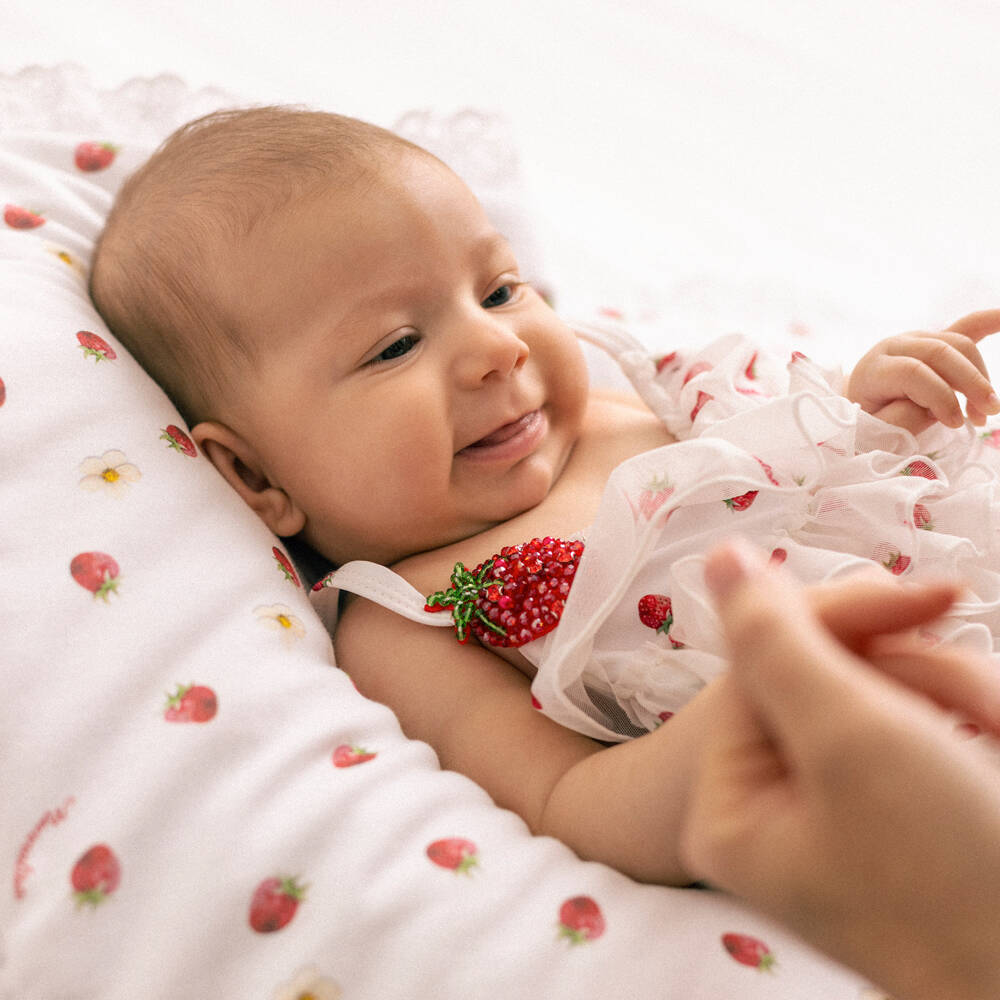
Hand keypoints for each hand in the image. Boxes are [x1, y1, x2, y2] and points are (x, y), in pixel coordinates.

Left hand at [680, 541, 999, 999]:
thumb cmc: (954, 874)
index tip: (936, 597)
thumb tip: (722, 556)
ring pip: (887, 702)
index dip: (848, 618)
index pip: (766, 661)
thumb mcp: (851, 737)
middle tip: (989, 713)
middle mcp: (771, 810)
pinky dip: (972, 733)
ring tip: (999, 737)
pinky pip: (923, 739)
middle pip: (828, 680)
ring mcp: (833, 817)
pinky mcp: (895, 820)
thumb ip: (777, 638)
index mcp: (730, 802)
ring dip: (960, 705)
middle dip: (924, 683)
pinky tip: (996, 755)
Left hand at [845, 308, 999, 433]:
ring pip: (959, 344)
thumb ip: (899, 420)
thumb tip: (933, 409)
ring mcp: (916, 339)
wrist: (861, 406)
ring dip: (980, 375)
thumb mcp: (872, 429)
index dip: (939, 397)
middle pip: (940, 352)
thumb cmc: (868, 422)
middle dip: (970, 382)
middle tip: (986, 414)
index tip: (956, 424)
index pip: (913, 372)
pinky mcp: (935, 341)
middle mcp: (894, 346)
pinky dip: (989, 322)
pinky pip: (967, 326)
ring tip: (985, 411)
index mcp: (874, 369)